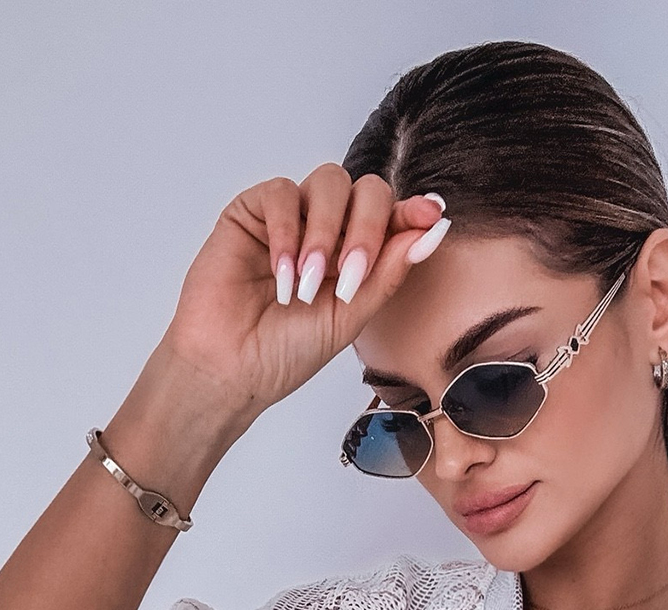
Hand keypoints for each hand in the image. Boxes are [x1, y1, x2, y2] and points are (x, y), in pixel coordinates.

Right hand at [156, 164, 449, 432]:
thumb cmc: (286, 351)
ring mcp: (291, 217)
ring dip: (324, 232)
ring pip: (328, 182)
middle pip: (366, 189)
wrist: (233, 368)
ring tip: (307, 283)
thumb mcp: (352, 315)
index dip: (411, 211)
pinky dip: (287, 231)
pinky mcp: (252, 212)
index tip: (429, 215)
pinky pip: (281, 192)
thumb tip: (434, 228)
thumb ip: (389, 271)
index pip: (392, 216)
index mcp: (356, 254)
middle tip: (350, 274)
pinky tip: (281, 273)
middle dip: (366, 227)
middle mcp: (327, 230)